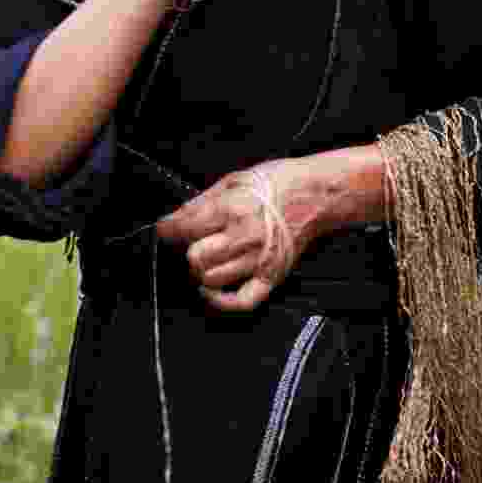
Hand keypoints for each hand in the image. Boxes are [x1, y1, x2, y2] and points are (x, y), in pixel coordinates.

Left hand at [155, 157, 321, 312]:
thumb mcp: (234, 180)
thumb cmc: (276, 183)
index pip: (186, 228)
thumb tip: (175, 218)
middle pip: (196, 258)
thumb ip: (201, 201)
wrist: (316, 195)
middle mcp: (244, 237)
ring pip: (212, 279)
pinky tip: (211, 291)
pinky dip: (221, 302)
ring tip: (205, 259)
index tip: (165, 229)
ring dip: (201, 271)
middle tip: (190, 243)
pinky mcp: (272, 276)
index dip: (168, 230)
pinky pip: (242, 302)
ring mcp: (258, 261)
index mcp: (232, 209)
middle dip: (186, 250)